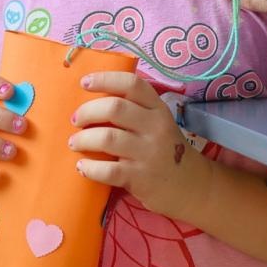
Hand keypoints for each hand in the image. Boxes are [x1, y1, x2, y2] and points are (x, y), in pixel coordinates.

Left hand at [69, 72, 205, 217]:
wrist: (192, 186)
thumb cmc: (165, 150)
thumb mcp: (157, 123)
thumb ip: (134, 110)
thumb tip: (91, 99)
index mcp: (157, 108)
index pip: (131, 84)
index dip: (105, 79)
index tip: (84, 82)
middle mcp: (155, 127)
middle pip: (114, 108)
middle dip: (87, 112)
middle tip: (76, 120)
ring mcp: (149, 153)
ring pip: (107, 138)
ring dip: (83, 139)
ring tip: (74, 143)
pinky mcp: (141, 178)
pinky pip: (108, 170)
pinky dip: (90, 168)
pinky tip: (82, 167)